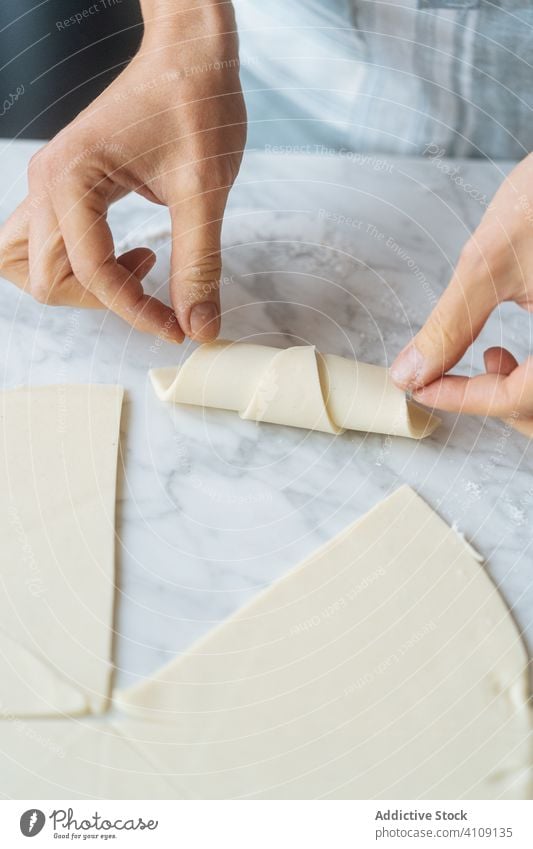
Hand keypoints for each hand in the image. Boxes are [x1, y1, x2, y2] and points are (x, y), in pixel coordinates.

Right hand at [0, 2, 245, 342]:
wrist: (190, 54)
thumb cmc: (195, 104)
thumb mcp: (204, 191)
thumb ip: (199, 264)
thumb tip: (200, 326)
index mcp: (72, 180)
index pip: (91, 274)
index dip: (137, 312)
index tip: (180, 328)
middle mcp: (48, 183)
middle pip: (46, 279)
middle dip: (105, 303)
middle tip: (160, 303)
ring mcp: (50, 183)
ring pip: (31, 263)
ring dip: (77, 288)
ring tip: (133, 276)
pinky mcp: (66, 185)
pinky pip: (52, 244)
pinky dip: (82, 266)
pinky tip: (133, 255)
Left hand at [391, 155, 532, 436]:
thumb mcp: (489, 262)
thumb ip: (448, 326)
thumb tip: (410, 371)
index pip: (518, 400)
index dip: (461, 399)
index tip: (421, 387)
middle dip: (494, 404)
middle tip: (448, 381)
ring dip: (515, 394)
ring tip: (482, 359)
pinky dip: (529, 375)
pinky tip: (499, 349)